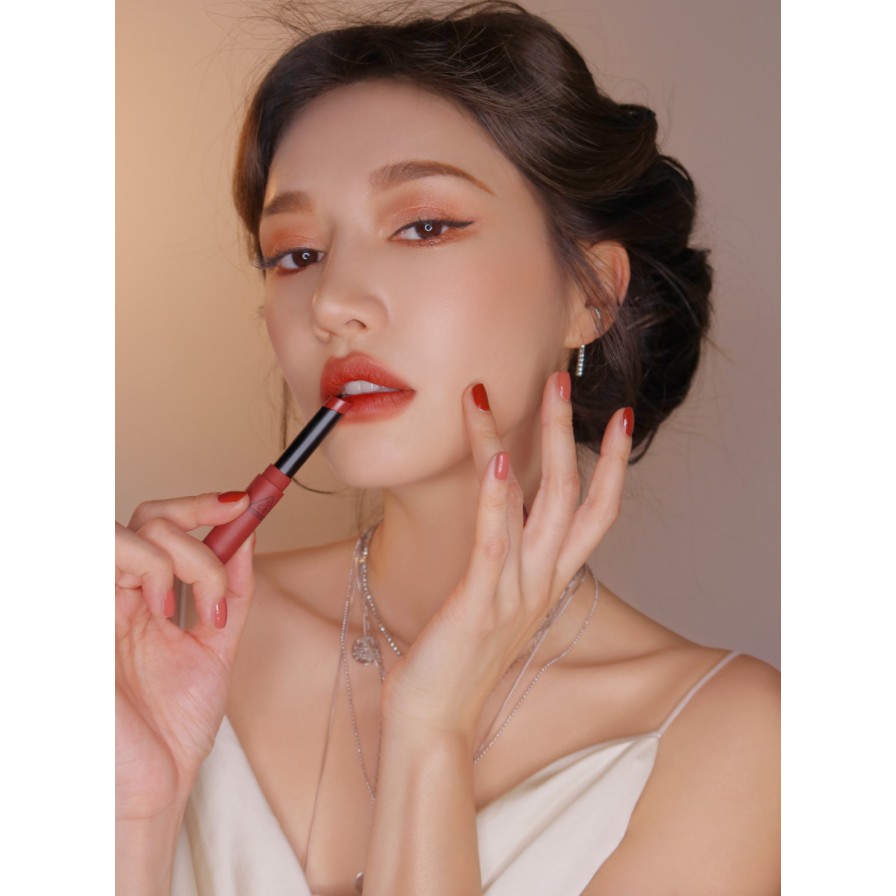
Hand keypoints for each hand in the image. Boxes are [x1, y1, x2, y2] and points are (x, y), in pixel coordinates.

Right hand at [115, 492, 254, 822]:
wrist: (153, 783)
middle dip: (197, 522)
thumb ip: (228, 588)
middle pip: (148, 517)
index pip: (162, 527)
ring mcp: (97, 605)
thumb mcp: (215, 645)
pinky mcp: (81, 618)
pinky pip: (105, 557)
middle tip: (222, 562)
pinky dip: (149, 567)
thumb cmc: (174, 726)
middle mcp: (117, 596)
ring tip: (189, 605)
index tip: (245, 501)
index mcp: (143, 599)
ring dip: (176, 555)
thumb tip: (246, 533)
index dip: (201, 504)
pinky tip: (160, 610)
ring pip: (129, 530)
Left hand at [380, 372, 632, 744]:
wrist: (431, 722)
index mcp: (547, 581)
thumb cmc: (455, 659)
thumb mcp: (493, 600)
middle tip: (561, 380)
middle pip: (574, 496)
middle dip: (571, 434)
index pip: (595, 514)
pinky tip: (501, 459)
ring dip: (537, 444)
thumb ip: (505, 560)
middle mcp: (541, 583)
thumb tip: (500, 515)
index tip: (620, 419)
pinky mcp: (479, 606)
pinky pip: (495, 544)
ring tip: (526, 393)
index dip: (614, 465)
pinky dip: (499, 500)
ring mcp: (514, 594)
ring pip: (538, 506)